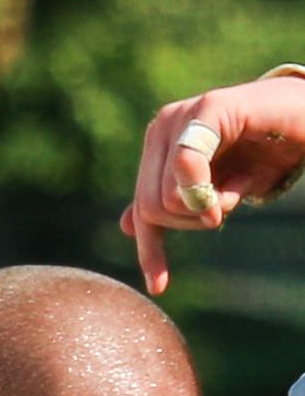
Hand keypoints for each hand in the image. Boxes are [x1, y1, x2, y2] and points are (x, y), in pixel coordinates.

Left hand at [123, 73, 304, 294]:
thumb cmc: (268, 150)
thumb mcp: (221, 187)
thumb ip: (177, 202)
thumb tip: (127, 226)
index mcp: (159, 147)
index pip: (142, 208)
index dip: (150, 250)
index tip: (159, 287)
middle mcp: (162, 128)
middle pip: (152, 209)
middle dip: (194, 222)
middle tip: (229, 203)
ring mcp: (181, 117)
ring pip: (170, 197)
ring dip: (213, 206)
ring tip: (242, 183)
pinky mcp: (208, 108)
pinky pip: (187, 164)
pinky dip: (211, 187)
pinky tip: (242, 181)